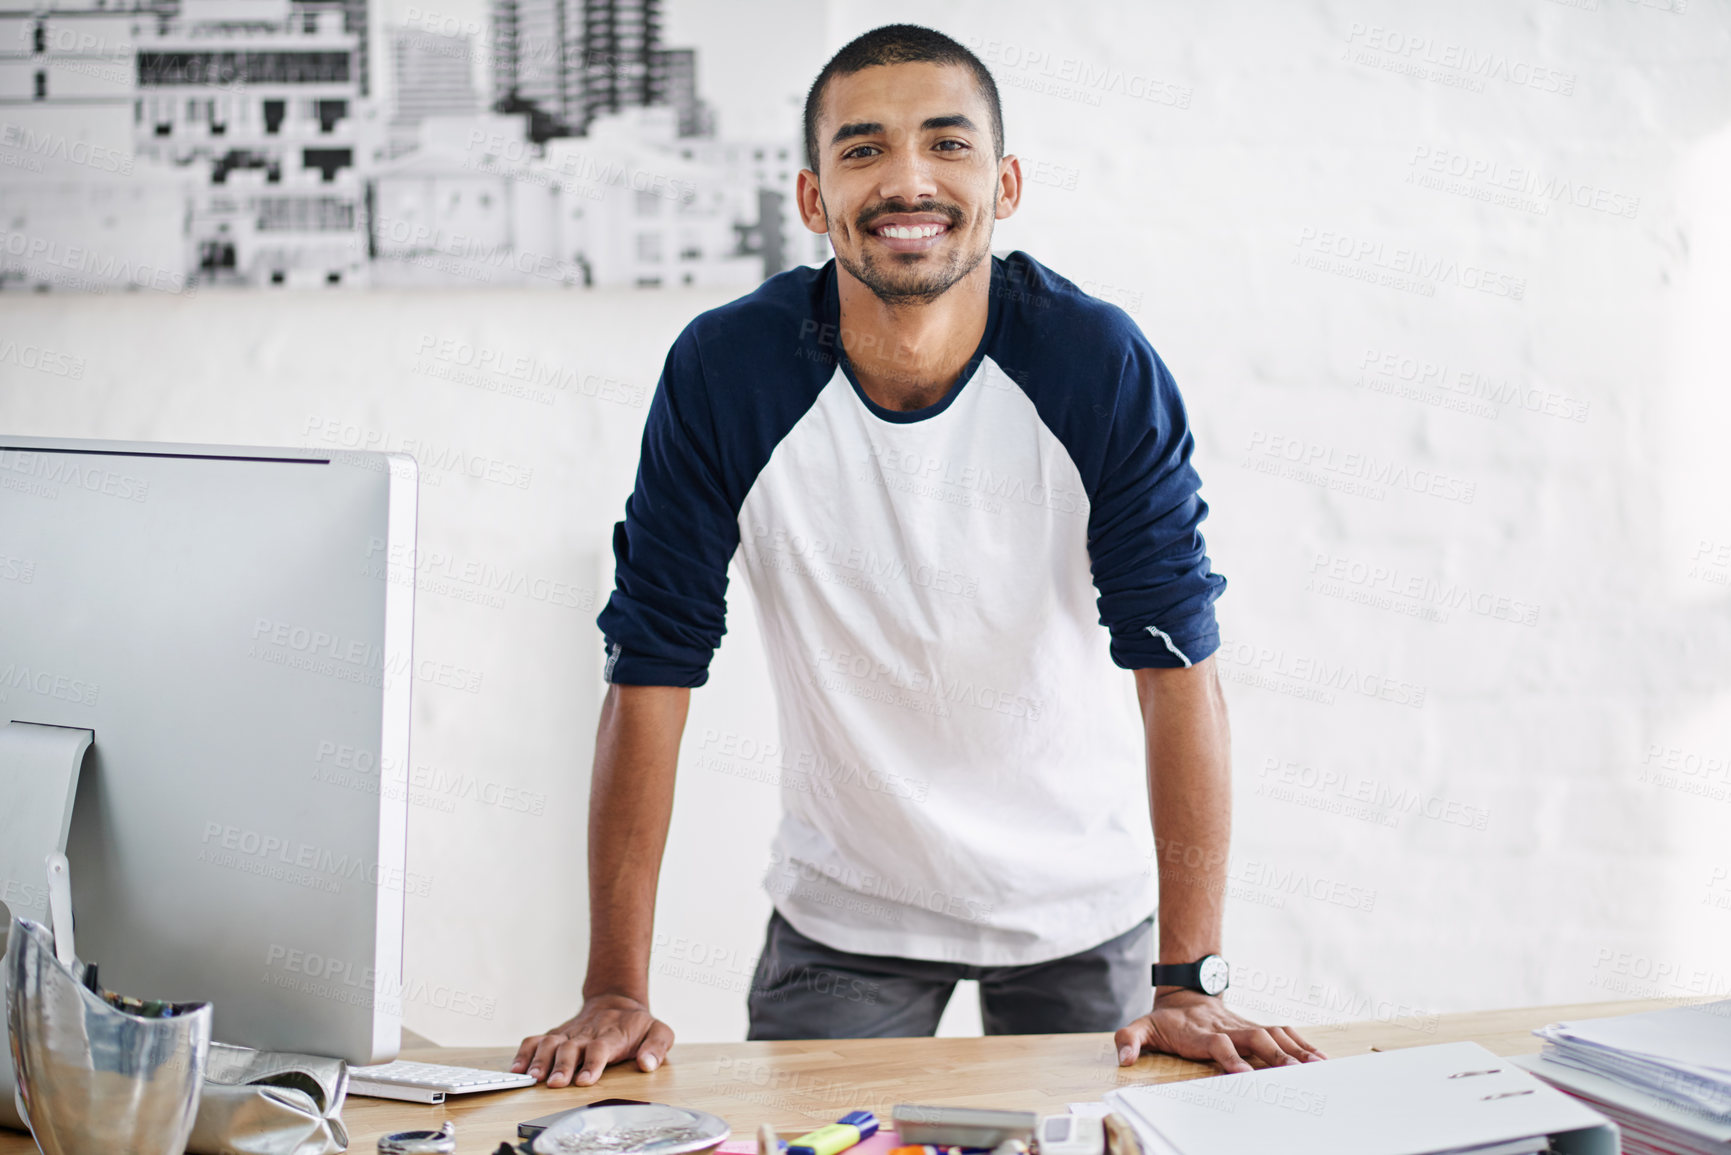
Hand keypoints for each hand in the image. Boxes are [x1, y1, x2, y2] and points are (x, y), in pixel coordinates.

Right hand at [510, 993, 673, 1086]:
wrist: (616, 1001)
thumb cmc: (636, 1024)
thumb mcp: (658, 1031)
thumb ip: (657, 1047)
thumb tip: (648, 1064)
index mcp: (612, 1035)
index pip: (600, 1048)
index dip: (592, 1064)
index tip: (585, 1080)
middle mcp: (587, 1034)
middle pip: (571, 1048)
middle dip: (562, 1066)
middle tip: (555, 1083)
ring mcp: (569, 1034)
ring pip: (550, 1043)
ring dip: (540, 1060)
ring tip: (533, 1078)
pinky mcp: (557, 1035)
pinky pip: (536, 1041)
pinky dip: (524, 1053)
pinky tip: (518, 1069)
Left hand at [1115, 990, 1326, 1073]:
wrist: (1184, 993)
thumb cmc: (1165, 1020)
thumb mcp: (1141, 1027)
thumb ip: (1129, 1040)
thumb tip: (1124, 1060)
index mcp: (1201, 1031)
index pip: (1218, 1044)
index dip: (1229, 1057)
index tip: (1243, 1074)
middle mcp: (1227, 1027)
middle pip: (1254, 1039)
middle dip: (1275, 1055)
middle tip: (1295, 1073)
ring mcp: (1243, 1026)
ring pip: (1273, 1035)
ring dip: (1295, 1050)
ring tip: (1319, 1067)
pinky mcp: (1255, 1028)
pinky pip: (1282, 1034)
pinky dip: (1301, 1044)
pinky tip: (1320, 1058)